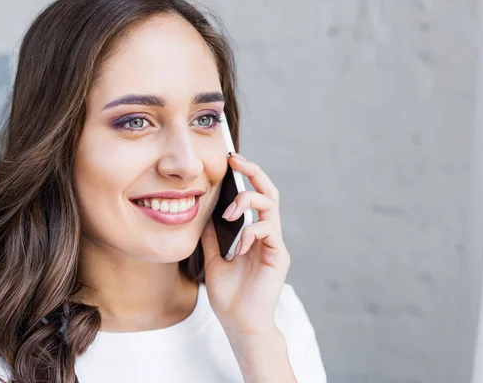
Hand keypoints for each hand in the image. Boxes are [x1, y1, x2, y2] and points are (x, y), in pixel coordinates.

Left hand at [201, 152, 290, 335]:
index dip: (245, 176)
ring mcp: (274, 244)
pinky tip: (237, 247)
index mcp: (253, 232)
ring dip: (248, 202)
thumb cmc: (228, 294)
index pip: (254, 196)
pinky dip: (250, 232)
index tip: (229, 161)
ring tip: (230, 213)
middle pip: (268, 192)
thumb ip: (212, 235)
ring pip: (271, 206)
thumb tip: (203, 211)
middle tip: (235, 161)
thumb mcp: (213, 258)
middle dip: (254, 172)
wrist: (239, 322)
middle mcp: (267, 234)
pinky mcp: (279, 255)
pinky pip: (268, 231)